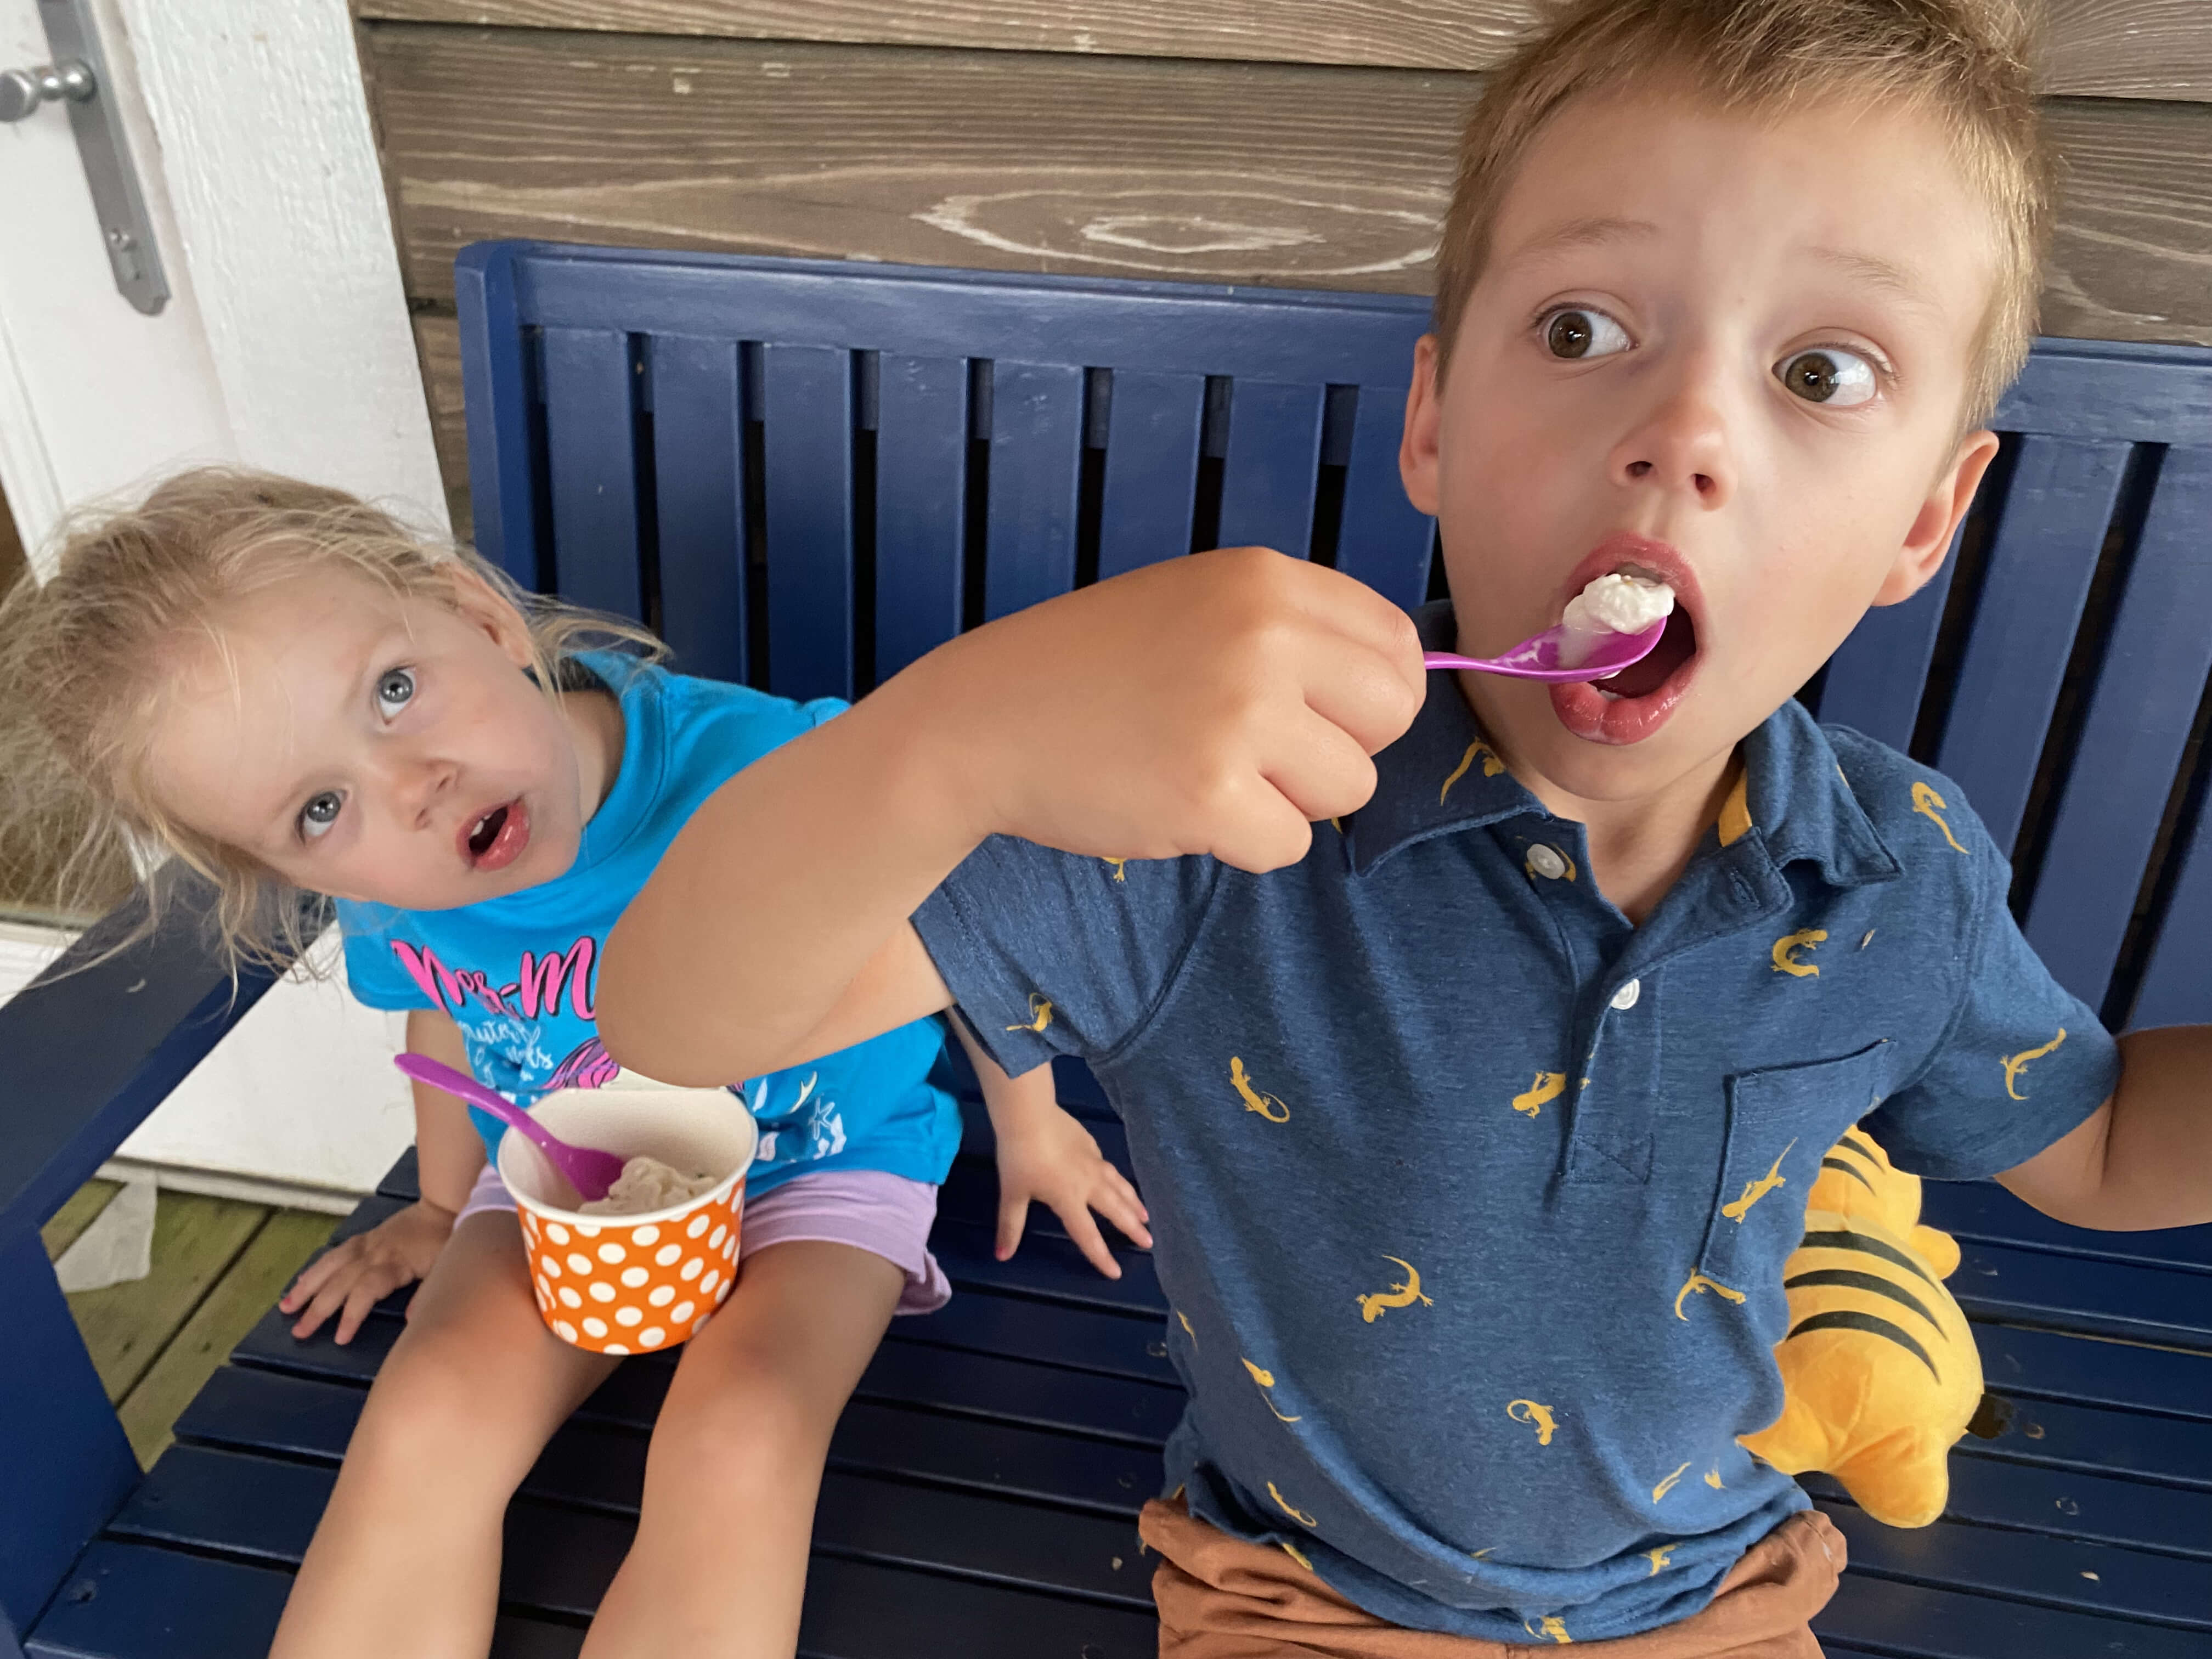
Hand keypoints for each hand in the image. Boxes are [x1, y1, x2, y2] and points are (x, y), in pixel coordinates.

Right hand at [279, 1200, 456, 1344]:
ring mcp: (366, 1245)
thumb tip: (412, 1321)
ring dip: (306, 1287)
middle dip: (317, 1310)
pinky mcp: (365, 1237)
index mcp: (393, 1265)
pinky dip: (316, 1268)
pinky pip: (334, 1253)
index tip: (339, 1338)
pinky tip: (302, 1280)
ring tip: (286, 1307)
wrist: (445, 1203)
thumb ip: (428, 1294)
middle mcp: (373, 1255)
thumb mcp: (445, 1266)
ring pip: (329, 1267)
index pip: (365, 1293)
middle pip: (339, 1284)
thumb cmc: (447, 1239)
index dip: (351, 1315)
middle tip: (298, 1333)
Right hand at [895, 545, 1424, 873]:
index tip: (1323, 715)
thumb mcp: (1199, 605)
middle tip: (1265, 752)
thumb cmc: (1097, 670)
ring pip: (1348, 789)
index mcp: (1266, 580)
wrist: (986, 719)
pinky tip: (1180, 804)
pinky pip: (1289, 843)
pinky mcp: (1211, 793)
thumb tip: (1401, 690)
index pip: (1398, 644)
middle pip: (1392, 718)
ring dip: (1290, 800)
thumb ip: (1295, 633)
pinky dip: (1243, 842)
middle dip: (1342, 749)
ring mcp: (1239, 715)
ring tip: (1209, 771)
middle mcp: (1264, 635)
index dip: (1373, 695)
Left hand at [994, 1106, 1152, 1278]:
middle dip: (1133, 1227)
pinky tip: (1118, 1179)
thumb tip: (1002, 1256)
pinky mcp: (1090, 1144)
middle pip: (1115, 1210)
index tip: (1116, 1272)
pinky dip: (1118, 1179)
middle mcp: (1088, 1184)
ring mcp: (1092, 1161)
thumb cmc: (1019, 1157)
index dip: (1101, 1256)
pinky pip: (1108, 1167)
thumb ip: (1010, 1226)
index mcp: (1069, 1199)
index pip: (1088, 1235)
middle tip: (1149, 1241)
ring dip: (1133, 1202)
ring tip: (1145, 1215)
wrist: (1029, 1115)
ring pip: (1119, 1186)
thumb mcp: (1011, 1194)